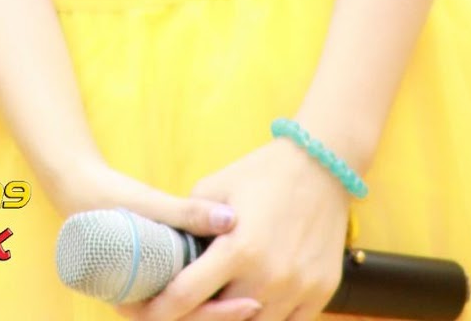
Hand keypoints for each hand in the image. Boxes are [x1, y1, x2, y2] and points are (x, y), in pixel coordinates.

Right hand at [48, 155, 260, 320]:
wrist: (82, 190)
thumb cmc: (109, 199)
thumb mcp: (146, 206)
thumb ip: (186, 213)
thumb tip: (230, 218)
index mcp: (133, 300)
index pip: (182, 319)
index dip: (218, 316)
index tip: (249, 303)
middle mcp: (143, 303)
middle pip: (190, 320)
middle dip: (225, 314)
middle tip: (263, 301)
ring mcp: (152, 292)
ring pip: (192, 312)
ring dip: (222, 304)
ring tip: (261, 292)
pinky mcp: (161, 278)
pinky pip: (189, 294)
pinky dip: (213, 290)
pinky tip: (241, 279)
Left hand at [117, 140, 350, 320]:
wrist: (321, 166)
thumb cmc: (262, 172)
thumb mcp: (215, 186)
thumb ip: (189, 221)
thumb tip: (163, 248)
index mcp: (238, 248)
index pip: (187, 296)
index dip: (162, 309)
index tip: (149, 310)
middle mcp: (268, 277)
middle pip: (220, 318)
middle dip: (199, 312)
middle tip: (188, 301)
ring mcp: (298, 289)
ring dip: (234, 316)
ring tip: (223, 295)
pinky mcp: (321, 294)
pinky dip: (269, 317)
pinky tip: (254, 299)